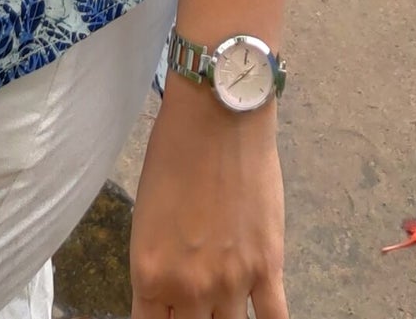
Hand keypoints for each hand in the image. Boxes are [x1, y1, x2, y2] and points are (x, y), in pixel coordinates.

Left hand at [130, 75, 286, 318]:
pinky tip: (260, 318)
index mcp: (150, 274)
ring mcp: (231, 283)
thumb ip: (159, 264)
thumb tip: (171, 292)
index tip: (166, 315)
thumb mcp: (147, 215)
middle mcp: (189, 289)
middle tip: (196, 305)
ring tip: (223, 309)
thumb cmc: (172, 153)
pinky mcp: (268, 270)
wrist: (218, 118)